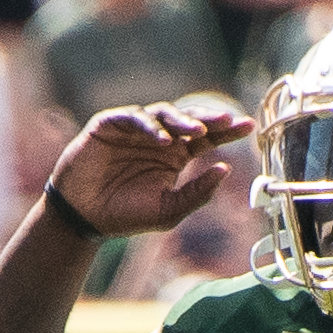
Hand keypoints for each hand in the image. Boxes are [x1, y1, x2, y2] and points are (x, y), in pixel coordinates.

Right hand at [46, 103, 244, 236]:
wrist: (84, 217)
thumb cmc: (125, 215)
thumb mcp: (167, 211)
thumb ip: (196, 194)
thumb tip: (225, 170)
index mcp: (175, 156)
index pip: (206, 138)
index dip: (227, 131)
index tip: (249, 127)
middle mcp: (158, 138)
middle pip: (189, 120)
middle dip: (209, 119)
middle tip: (228, 122)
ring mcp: (134, 129)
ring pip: (164, 114)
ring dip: (182, 120)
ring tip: (198, 131)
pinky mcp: (111, 124)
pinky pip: (134, 118)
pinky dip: (149, 127)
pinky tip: (163, 140)